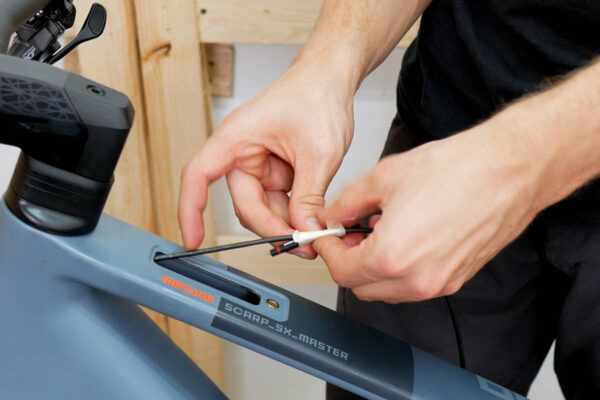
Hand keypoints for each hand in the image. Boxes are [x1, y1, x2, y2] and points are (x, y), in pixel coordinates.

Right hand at [178, 64, 354, 257]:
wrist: (331, 80)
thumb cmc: (317, 96)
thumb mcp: (319, 152)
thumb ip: (309, 196)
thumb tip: (304, 231)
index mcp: (237, 137)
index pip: (199, 175)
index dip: (190, 209)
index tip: (193, 239)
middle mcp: (242, 152)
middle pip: (244, 203)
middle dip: (271, 227)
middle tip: (299, 245)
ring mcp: (258, 163)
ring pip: (262, 208)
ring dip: (284, 223)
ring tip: (311, 233)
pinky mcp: (274, 171)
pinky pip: (276, 201)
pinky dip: (292, 213)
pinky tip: (310, 219)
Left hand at [314, 125, 543, 302]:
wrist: (508, 171)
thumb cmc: (459, 170)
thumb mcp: (384, 177)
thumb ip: (348, 203)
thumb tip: (334, 217)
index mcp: (392, 257)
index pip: (341, 271)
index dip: (327, 251)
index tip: (325, 237)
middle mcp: (417, 280)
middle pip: (361, 287)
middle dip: (347, 261)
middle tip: (347, 234)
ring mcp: (439, 283)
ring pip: (387, 290)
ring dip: (372, 268)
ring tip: (376, 231)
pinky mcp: (456, 279)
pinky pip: (414, 285)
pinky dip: (399, 269)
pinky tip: (403, 237)